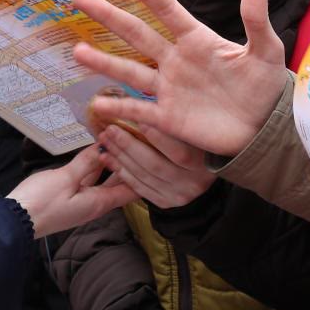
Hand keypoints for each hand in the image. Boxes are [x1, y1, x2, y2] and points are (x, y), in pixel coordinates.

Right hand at [9, 145, 134, 236]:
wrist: (16, 221)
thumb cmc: (41, 202)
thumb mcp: (66, 179)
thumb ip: (86, 163)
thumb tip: (105, 147)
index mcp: (100, 202)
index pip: (133, 189)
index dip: (142, 169)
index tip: (146, 149)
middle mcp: (96, 204)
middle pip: (122, 183)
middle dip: (127, 161)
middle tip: (130, 137)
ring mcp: (84, 201)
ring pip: (106, 179)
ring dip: (110, 161)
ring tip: (116, 139)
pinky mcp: (72, 197)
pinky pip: (90, 180)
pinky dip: (95, 166)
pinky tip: (95, 152)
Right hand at [70, 0, 287, 156]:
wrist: (264, 128)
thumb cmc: (265, 85)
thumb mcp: (266, 51)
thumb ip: (256, 20)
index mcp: (197, 40)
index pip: (169, 12)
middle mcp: (175, 59)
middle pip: (136, 33)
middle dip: (108, 16)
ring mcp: (169, 88)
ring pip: (130, 71)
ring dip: (103, 61)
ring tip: (76, 50)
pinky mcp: (168, 116)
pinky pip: (139, 110)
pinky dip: (119, 108)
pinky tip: (97, 104)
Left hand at [98, 125, 213, 209]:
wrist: (203, 173)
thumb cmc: (197, 144)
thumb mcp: (194, 131)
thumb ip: (176, 125)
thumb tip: (147, 106)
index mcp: (204, 163)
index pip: (179, 152)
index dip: (156, 137)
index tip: (136, 119)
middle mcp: (194, 183)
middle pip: (154, 164)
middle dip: (128, 145)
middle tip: (109, 128)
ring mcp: (179, 195)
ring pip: (143, 175)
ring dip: (119, 157)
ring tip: (105, 141)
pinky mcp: (167, 202)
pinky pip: (139, 187)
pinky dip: (121, 172)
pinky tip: (108, 158)